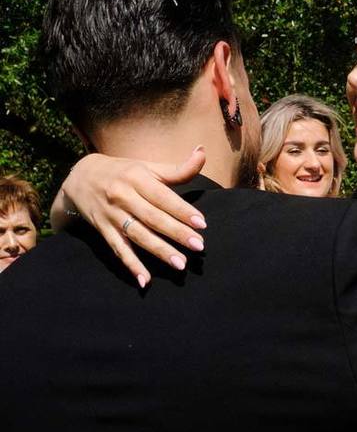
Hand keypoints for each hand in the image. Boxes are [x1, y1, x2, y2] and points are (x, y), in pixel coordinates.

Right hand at [57, 148, 206, 286]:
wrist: (79, 177)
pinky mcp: (104, 230)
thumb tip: (202, 152)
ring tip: (180, 264)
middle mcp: (123, 197)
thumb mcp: (147, 167)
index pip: (162, 197)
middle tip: (198, 246)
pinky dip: (131, 265)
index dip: (181, 210)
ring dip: (159, 251)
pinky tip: (144, 279)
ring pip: (138, 235)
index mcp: (136, 178)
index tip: (201, 223)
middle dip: (176, 233)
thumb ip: (177, 168)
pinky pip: (118, 249)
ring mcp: (112, 215)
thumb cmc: (124, 172)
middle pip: (152, 218)